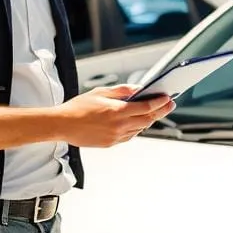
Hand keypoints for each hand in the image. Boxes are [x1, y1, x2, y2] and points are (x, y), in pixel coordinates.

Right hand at [54, 86, 174, 147]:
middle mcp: (118, 126)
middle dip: (160, 111)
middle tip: (169, 104)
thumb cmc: (79, 107)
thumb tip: (138, 89)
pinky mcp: (111, 143)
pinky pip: (129, 136)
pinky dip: (136, 128)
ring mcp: (115, 137)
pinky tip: (138, 121)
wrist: (63, 125)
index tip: (167, 98)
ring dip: (149, 120)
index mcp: (117, 111)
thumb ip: (122, 90)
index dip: (159, 103)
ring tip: (155, 111)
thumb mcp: (101, 92)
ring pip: (140, 129)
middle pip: (147, 120)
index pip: (146, 108)